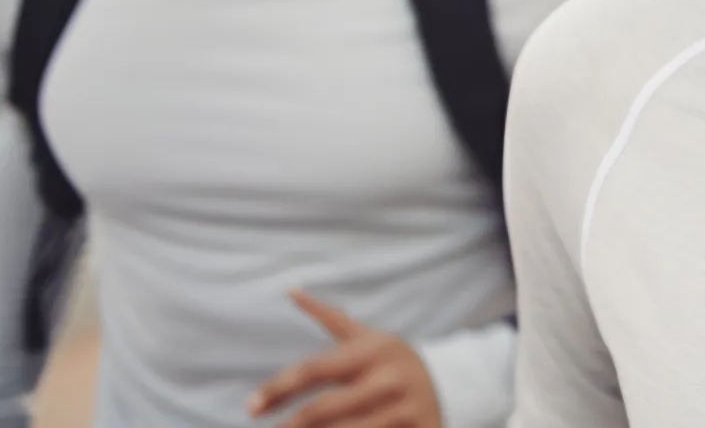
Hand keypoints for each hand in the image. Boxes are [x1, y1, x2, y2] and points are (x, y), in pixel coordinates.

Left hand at [249, 290, 442, 427]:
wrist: (452, 386)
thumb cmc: (393, 362)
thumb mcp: (367, 337)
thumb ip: (329, 318)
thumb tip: (290, 290)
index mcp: (371, 351)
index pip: (314, 370)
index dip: (278, 388)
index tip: (252, 407)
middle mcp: (388, 379)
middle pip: (324, 409)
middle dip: (291, 425)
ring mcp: (403, 409)